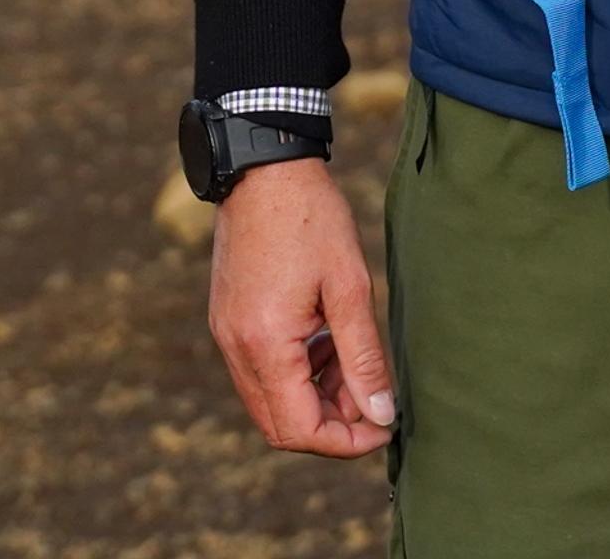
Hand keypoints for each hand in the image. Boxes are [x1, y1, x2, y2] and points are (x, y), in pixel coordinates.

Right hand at [208, 159, 394, 457]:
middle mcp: (236, 347)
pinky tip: (324, 340)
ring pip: (269, 401)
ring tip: (351, 361)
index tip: (383, 424)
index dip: (346, 442)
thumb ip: (364, 358)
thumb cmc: (310, 219)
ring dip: (313, 398)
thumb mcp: (350, 287)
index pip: (299, 430)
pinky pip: (259, 371)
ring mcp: (226, 334)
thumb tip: (381, 415)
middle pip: (279, 426)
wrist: (262, 167)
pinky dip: (295, 373)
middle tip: (370, 396)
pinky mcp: (227, 318)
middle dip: (330, 425)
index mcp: (265, 343)